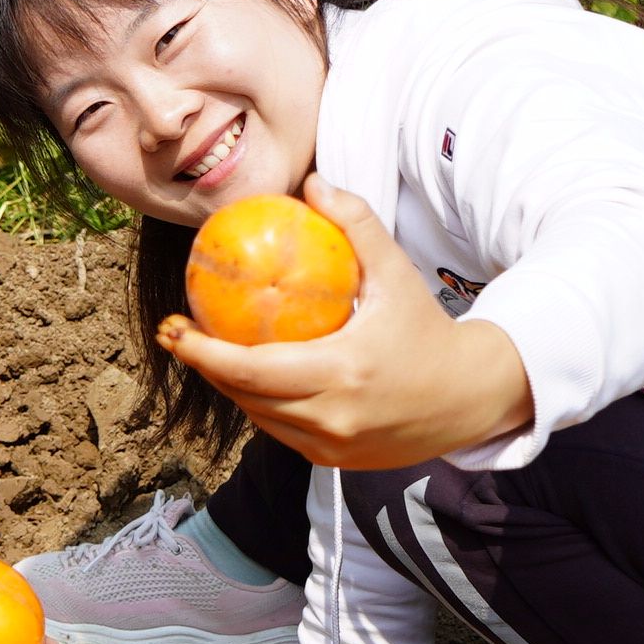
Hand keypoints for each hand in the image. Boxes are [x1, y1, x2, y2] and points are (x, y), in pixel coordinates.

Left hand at [156, 179, 533, 469]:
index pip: (252, 370)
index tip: (173, 327)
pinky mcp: (336, 462)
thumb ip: (356, 224)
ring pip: (258, 418)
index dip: (202, 353)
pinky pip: (280, 431)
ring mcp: (333, 446)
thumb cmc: (428, 330)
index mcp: (343, 372)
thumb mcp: (396, 272)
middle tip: (176, 332)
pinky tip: (246, 375)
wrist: (469, 397)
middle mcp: (333, 417)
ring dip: (227, 386)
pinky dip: (259, 405)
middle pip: (244, 397)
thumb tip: (312, 182)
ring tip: (204, 350)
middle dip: (202, 367)